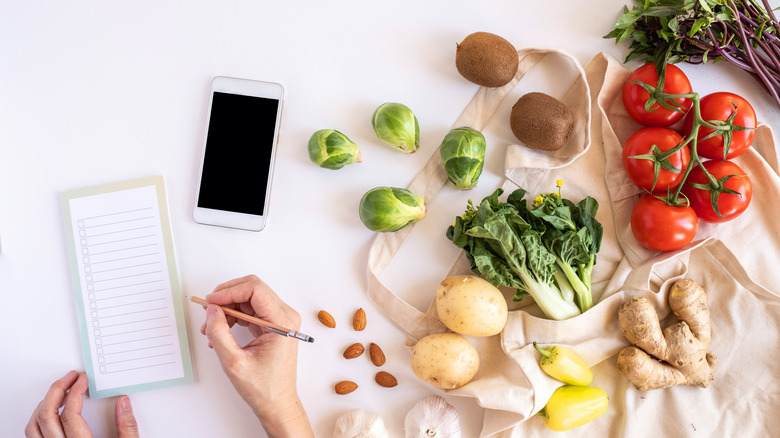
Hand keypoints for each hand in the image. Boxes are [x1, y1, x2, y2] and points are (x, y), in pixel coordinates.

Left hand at [26, 370, 138, 437]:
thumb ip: (127, 427)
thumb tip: (123, 403)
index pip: (71, 413)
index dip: (76, 392)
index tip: (83, 381)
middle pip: (46, 416)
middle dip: (56, 391)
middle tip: (69, 379)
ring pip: (33, 428)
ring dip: (43, 405)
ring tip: (58, 393)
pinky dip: (38, 422)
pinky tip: (50, 415)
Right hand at [200, 275, 312, 437]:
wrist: (277, 403)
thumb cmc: (263, 387)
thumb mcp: (233, 362)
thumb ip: (219, 333)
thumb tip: (211, 310)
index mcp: (282, 322)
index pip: (255, 290)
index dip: (229, 292)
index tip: (210, 302)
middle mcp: (285, 316)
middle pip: (252, 290)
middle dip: (227, 297)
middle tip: (207, 310)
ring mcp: (280, 320)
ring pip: (249, 300)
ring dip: (228, 309)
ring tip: (210, 328)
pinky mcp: (273, 325)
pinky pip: (251, 311)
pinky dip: (233, 316)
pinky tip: (220, 331)